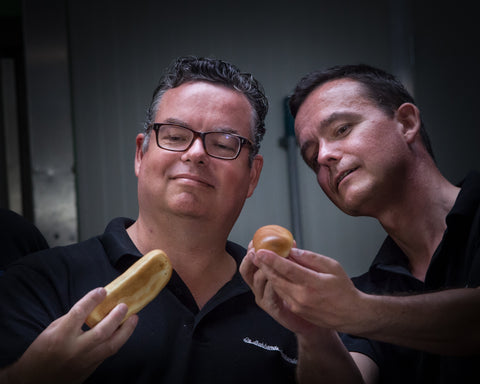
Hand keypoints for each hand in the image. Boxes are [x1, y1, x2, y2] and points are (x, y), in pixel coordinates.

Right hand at [3, 288, 137, 383]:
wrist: (34, 382)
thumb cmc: (41, 352)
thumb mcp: (51, 331)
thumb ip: (72, 320)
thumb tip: (93, 308)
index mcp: (60, 336)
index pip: (80, 313)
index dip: (92, 299)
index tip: (103, 290)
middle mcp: (74, 350)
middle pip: (101, 331)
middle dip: (116, 317)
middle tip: (124, 305)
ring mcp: (84, 362)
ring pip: (111, 346)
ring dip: (126, 331)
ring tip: (134, 318)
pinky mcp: (90, 370)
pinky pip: (108, 353)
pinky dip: (118, 341)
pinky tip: (124, 331)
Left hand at [246, 247, 365, 332]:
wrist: (351, 314)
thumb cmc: (343, 289)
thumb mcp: (332, 266)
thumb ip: (310, 258)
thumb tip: (292, 250)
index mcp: (312, 283)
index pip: (287, 269)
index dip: (272, 259)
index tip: (261, 250)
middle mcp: (302, 296)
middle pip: (277, 278)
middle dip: (264, 265)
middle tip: (255, 253)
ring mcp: (298, 306)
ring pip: (277, 287)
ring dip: (268, 274)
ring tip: (261, 261)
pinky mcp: (296, 311)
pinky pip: (282, 294)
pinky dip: (276, 283)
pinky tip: (272, 274)